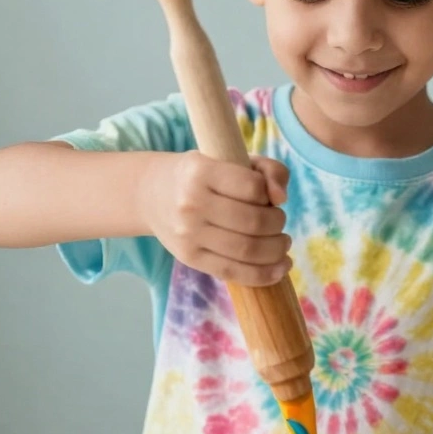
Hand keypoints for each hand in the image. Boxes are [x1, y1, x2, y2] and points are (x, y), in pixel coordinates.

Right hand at [143, 150, 291, 285]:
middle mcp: (191, 203)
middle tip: (279, 222)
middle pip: (253, 222)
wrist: (150, 195)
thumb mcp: (230, 158)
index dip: (269, 193)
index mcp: (201, 171)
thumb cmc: (202, 176)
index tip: (268, 196)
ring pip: (247, 250)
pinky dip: (264, 275)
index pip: (252, 186)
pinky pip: (233, 272)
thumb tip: (281, 198)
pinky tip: (281, 268)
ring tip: (282, 244)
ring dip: (276, 250)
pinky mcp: (189, 258)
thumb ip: (268, 170)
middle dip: (278, 224)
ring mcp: (188, 234)